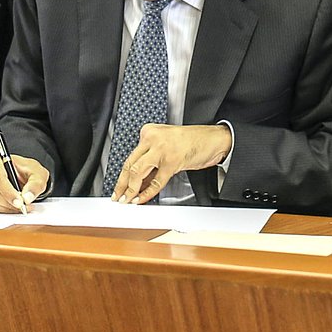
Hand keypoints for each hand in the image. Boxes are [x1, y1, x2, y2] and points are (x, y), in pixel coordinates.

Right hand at [0, 148, 48, 212]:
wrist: (21, 175)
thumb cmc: (26, 170)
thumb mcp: (37, 173)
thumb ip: (35, 183)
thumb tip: (27, 197)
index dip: (8, 191)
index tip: (20, 201)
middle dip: (7, 201)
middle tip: (21, 206)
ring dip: (4, 206)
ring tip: (20, 207)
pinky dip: (0, 209)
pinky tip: (11, 208)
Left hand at [112, 123, 231, 203]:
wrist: (214, 139)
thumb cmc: (193, 141)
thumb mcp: (166, 145)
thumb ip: (151, 159)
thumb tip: (137, 181)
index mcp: (150, 131)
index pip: (131, 156)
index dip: (123, 175)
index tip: (120, 186)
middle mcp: (153, 138)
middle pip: (130, 164)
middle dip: (121, 184)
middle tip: (117, 196)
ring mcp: (162, 149)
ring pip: (137, 172)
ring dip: (130, 190)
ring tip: (127, 200)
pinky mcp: (172, 161)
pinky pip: (155, 182)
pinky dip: (146, 193)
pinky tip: (141, 199)